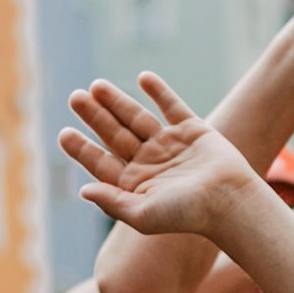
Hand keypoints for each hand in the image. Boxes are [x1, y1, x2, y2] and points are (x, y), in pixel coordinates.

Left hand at [59, 74, 262, 238]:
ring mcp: (170, 145)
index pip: (101, 162)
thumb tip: (82, 190)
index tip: (64, 133)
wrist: (229, 201)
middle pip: (114, 135)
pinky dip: (159, 91)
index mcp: (135, 185)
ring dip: (117, 102)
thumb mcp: (142, 214)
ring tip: (96, 86)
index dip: (82, 148)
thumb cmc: (187, 214)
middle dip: (95, 117)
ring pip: (137, 118)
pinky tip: (142, 78)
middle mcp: (150, 163)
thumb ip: (112, 202)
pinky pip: (172, 106)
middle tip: (75, 97)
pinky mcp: (192, 131)